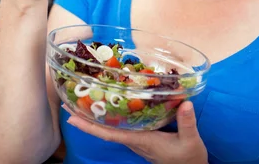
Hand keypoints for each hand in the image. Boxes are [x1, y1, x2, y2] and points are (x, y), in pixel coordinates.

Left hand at [66, 101, 207, 163]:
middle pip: (105, 130)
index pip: (111, 134)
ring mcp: (138, 139)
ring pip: (111, 128)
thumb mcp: (191, 142)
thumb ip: (187, 123)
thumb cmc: (189, 159)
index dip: (90, 127)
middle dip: (85, 118)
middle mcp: (135, 140)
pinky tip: (109, 107)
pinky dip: (111, 117)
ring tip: (83, 100)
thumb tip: (185, 102)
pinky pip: (121, 127)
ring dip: (95, 117)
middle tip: (67, 103)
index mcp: (142, 140)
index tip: (72, 118)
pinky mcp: (143, 137)